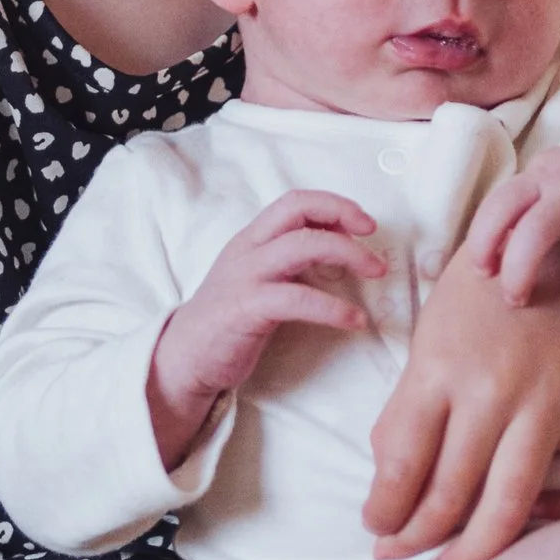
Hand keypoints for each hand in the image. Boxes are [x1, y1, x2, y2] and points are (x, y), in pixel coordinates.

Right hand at [147, 192, 378, 468]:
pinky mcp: (246, 309)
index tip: (363, 222)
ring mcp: (246, 276)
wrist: (184, 357)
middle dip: (342, 215)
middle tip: (373, 238)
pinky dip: (332, 307)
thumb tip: (337, 246)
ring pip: (302, 245)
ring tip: (375, 272)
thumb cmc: (228, 319)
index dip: (333, 204)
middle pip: (298, 210)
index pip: (295, 201)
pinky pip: (298, 298)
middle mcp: (248, 249)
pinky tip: (354, 320)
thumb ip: (288, 259)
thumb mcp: (257, 277)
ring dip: (347, 254)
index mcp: (252, 238)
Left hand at [364, 263, 559, 559]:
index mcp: (440, 369)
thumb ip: (404, 414)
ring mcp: (550, 400)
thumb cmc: (475, 303)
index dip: (384, 511)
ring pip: (513, 502)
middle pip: (451, 493)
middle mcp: (494, 389)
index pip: (403, 464)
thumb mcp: (425, 344)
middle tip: (400, 554)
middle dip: (417, 538)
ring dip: (478, 549)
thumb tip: (388, 486)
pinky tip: (546, 520)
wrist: (548, 247)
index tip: (375, 529)